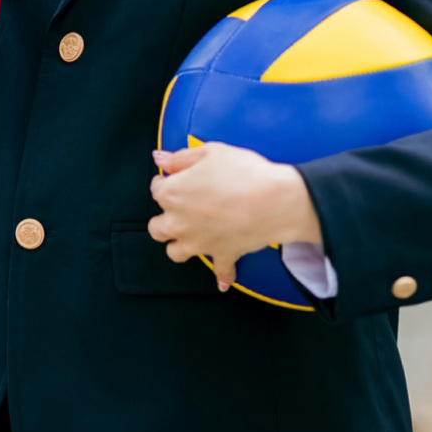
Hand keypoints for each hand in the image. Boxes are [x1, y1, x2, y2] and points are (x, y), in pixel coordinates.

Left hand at [148, 143, 322, 290]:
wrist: (274, 200)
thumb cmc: (242, 172)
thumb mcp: (211, 152)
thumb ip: (180, 158)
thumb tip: (160, 159)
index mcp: (173, 194)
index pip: (157, 189)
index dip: (166, 181)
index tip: (175, 177)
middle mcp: (179, 222)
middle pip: (158, 227)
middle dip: (164, 217)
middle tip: (178, 207)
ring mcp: (199, 243)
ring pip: (175, 252)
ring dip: (179, 245)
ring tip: (189, 236)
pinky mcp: (222, 255)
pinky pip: (220, 272)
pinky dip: (222, 275)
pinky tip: (223, 280)